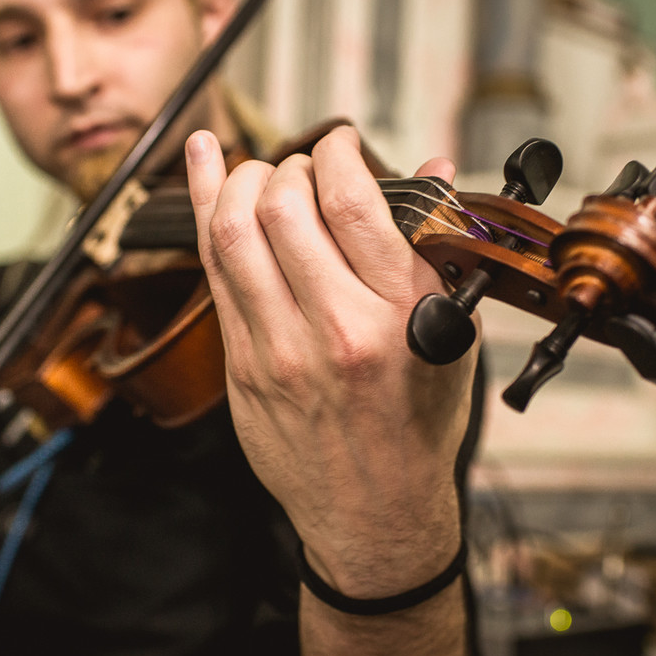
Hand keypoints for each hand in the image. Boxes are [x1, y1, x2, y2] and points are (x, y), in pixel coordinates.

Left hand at [186, 126, 478, 598]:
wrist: (375, 511)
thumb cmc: (419, 421)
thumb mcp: (454, 335)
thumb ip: (436, 249)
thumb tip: (432, 167)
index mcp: (399, 315)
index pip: (350, 202)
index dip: (337, 152)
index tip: (341, 144)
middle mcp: (336, 329)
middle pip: (282, 205)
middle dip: (290, 165)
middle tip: (305, 169)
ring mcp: (278, 351)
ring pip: (232, 231)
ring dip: (240, 180)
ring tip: (260, 174)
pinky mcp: (241, 367)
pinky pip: (212, 271)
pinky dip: (202, 207)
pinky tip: (201, 165)